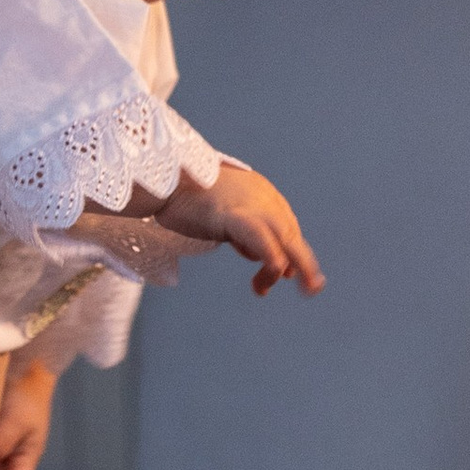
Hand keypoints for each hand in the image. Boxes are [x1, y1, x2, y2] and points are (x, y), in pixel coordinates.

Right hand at [153, 160, 323, 293]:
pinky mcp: (232, 215)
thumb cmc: (184, 199)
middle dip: (302, 261)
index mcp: (259, 190)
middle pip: (289, 230)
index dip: (289, 250)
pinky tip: (271, 277)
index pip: (283, 224)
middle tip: (312, 288)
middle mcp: (260, 194)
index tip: (285, 275)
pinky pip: (260, 239)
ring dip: (298, 264)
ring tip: (303, 288)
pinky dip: (271, 259)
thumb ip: (244, 234)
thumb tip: (266, 262)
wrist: (157, 180)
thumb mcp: (221, 215)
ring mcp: (248, 203)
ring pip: (284, 236)